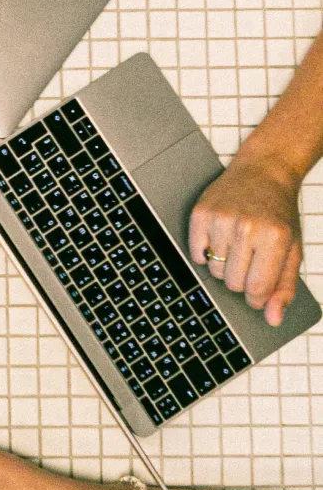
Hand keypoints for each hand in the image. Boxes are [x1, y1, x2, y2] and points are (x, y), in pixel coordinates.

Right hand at [189, 143, 302, 325]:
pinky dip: (206, 253)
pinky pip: (196, 255)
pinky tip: (220, 238)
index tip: (258, 289)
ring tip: (237, 243)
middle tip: (250, 258)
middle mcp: (247, 228)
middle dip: (241, 278)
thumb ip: (285, 287)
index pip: (257, 289)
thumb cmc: (278, 213)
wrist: (264, 172)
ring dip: (224, 264)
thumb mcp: (292, 249)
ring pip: (214, 270)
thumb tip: (273, 318)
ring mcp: (221, 220)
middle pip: (233, 282)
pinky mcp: (201, 214)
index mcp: (275, 238)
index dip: (257, 296)